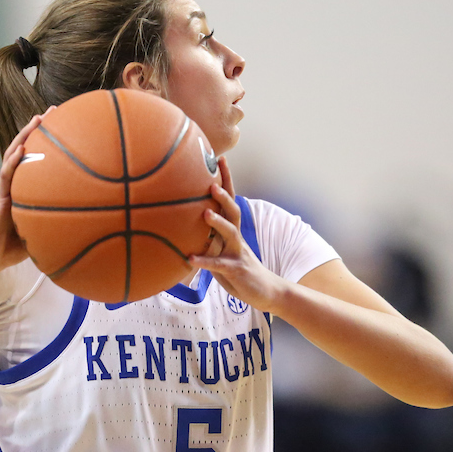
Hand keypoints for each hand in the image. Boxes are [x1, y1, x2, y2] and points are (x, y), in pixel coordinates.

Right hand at [0, 109, 52, 274]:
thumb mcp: (45, 232)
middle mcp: (17, 183)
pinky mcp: (0, 199)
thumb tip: (94, 223)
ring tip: (37, 119)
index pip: (39, 159)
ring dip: (25, 135)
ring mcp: (7, 189)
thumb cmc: (15, 248)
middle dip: (39, 128)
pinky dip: (13, 161)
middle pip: (27, 149)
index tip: (68, 125)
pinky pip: (6, 176)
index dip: (51, 142)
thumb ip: (62, 223)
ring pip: (14, 155)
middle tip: (55, 110)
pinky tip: (22, 149)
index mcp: (27, 188)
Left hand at [189, 158, 285, 309]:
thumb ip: (209, 240)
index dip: (226, 180)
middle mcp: (237, 238)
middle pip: (233, 210)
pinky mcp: (237, 270)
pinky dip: (205, 261)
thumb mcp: (223, 253)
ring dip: (218, 222)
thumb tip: (186, 229)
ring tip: (205, 213)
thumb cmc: (240, 271)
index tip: (220, 159)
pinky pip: (220, 264)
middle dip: (224, 195)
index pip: (230, 201)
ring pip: (231, 233)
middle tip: (211, 183)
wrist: (267, 292)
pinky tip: (191, 259)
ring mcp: (238, 253)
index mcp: (233, 231)